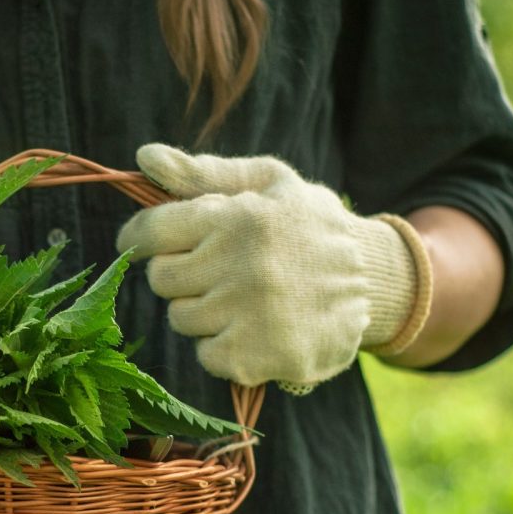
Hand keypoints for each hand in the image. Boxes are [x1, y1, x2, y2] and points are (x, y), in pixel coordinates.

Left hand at [116, 144, 431, 391]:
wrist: (375, 282)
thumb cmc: (308, 226)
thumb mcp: (267, 184)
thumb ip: (203, 173)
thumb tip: (144, 157)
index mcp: (238, 216)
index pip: (153, 231)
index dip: (139, 239)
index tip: (137, 245)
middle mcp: (242, 263)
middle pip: (162, 279)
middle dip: (182, 276)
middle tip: (219, 273)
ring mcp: (250, 313)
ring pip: (181, 319)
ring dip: (204, 314)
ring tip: (245, 301)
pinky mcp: (259, 355)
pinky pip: (207, 356)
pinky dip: (224, 349)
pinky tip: (255, 331)